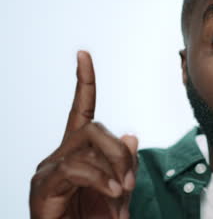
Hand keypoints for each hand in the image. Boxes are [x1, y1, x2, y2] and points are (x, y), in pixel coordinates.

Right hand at [30, 51, 137, 218]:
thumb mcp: (120, 190)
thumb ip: (125, 164)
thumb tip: (131, 134)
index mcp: (78, 152)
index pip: (81, 110)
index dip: (84, 82)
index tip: (83, 54)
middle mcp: (60, 154)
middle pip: (94, 127)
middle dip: (119, 152)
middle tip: (130, 182)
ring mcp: (49, 169)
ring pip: (87, 145)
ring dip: (114, 168)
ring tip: (122, 194)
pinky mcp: (44, 185)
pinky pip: (77, 168)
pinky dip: (102, 180)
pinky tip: (113, 193)